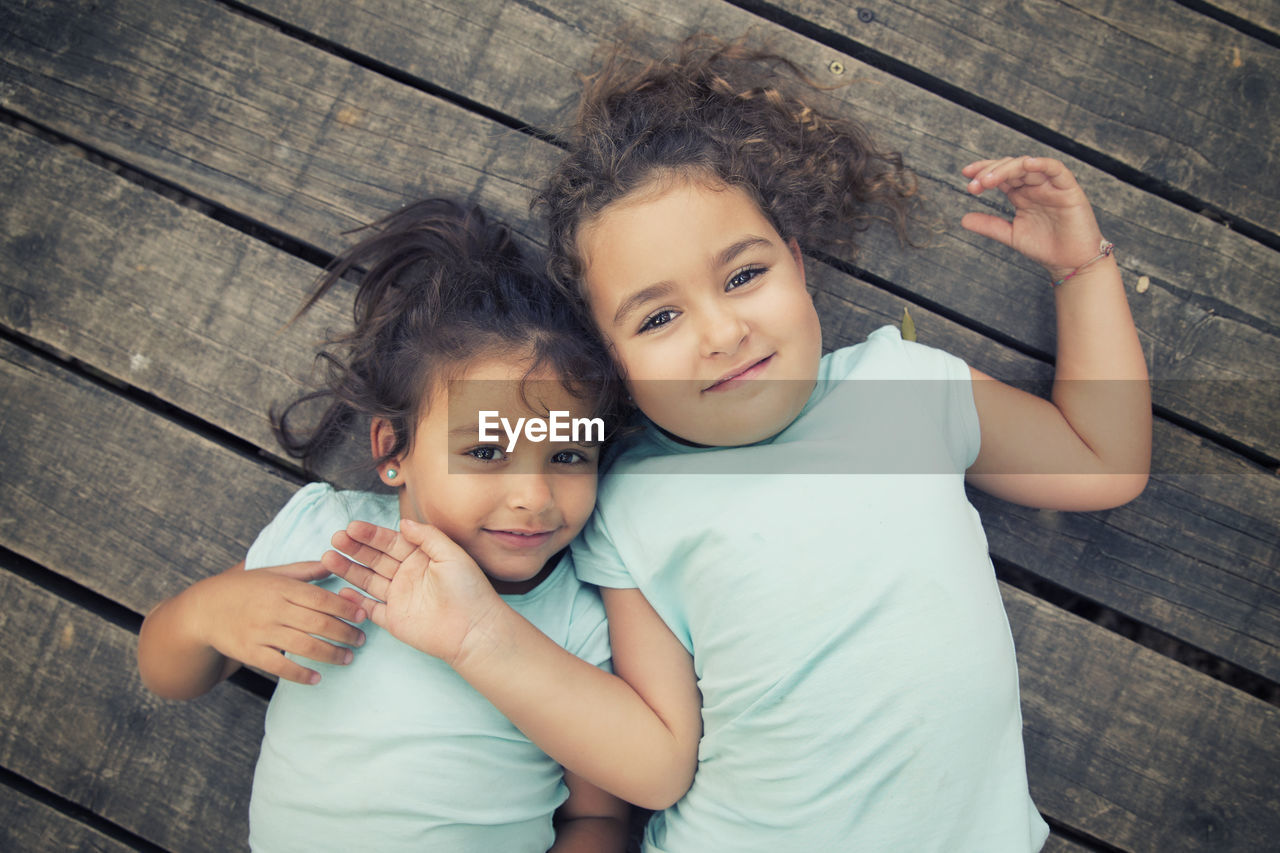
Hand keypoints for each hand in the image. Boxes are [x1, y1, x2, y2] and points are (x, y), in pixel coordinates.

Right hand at [193, 561, 366, 684]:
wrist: (203, 610)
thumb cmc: (244, 588)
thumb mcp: (272, 573)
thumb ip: (304, 570)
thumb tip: (334, 562)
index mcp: (281, 588)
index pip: (320, 598)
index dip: (344, 608)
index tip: (363, 615)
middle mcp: (273, 609)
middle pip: (317, 624)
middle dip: (345, 633)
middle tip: (361, 639)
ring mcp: (261, 633)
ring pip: (303, 646)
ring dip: (330, 655)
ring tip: (347, 658)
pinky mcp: (250, 653)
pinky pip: (279, 667)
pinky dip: (300, 674)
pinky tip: (316, 678)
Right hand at [323, 519, 503, 666]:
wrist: (474, 630)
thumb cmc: (469, 590)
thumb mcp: (451, 554)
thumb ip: (427, 536)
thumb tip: (403, 522)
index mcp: (420, 557)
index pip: (390, 542)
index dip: (371, 535)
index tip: (352, 527)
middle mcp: (407, 575)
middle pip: (375, 559)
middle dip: (355, 549)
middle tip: (336, 539)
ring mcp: (399, 597)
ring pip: (368, 580)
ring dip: (349, 570)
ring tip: (328, 558)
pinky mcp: (394, 620)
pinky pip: (370, 609)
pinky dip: (355, 601)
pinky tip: (341, 590)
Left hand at [961, 156, 1105, 278]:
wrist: (1070, 262)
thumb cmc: (1044, 247)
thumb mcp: (1010, 235)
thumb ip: (989, 225)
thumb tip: (963, 219)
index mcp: (1021, 194)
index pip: (1001, 175)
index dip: (983, 171)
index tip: (965, 175)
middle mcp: (1035, 186)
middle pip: (1011, 167)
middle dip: (990, 172)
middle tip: (974, 185)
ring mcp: (1051, 186)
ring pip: (1029, 165)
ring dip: (1007, 169)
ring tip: (988, 180)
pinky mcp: (1068, 189)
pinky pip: (1056, 170)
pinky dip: (1042, 164)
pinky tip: (1026, 164)